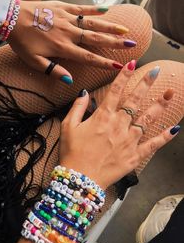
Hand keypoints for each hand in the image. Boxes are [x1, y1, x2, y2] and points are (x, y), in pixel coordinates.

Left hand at [8, 0, 135, 83]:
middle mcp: (68, 33)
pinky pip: (81, 8)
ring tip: (125, 29)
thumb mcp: (34, 62)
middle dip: (115, 43)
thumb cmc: (21, 42)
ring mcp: (66, 19)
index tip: (119, 67)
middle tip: (131, 44)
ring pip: (92, 24)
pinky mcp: (62, 7)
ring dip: (110, 27)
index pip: (88, 57)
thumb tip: (69, 81)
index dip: (104, 63)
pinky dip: (94, 9)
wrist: (9, 18)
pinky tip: (106, 9)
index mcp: (62, 48)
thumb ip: (53, 71)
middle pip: (96, 39)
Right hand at [59, 60, 179, 188]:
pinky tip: (175, 129)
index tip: (132, 64)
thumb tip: (83, 93)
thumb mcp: (68, 126)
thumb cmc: (72, 153)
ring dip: (160, 105)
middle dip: (146, 84)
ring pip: (147, 119)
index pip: (115, 90)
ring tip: (170, 94)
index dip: (124, 75)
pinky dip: (164, 137)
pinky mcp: (134, 155)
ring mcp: (129, 140)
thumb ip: (77, 107)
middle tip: (156, 72)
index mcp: (102, 117)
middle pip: (134, 100)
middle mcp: (118, 125)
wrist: (80, 179)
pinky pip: (152, 145)